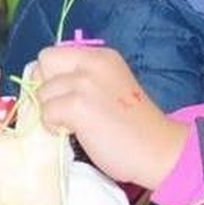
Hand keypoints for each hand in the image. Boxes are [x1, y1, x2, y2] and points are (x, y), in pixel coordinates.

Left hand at [32, 44, 188, 189]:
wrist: (161, 150)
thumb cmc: (135, 126)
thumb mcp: (109, 86)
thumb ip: (82, 79)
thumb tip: (43, 84)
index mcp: (101, 57)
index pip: (54, 54)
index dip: (52, 75)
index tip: (64, 94)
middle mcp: (91, 63)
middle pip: (44, 63)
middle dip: (47, 86)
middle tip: (64, 108)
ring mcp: (84, 83)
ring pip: (42, 92)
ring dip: (51, 110)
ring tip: (75, 124)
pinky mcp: (78, 106)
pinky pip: (46, 113)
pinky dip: (53, 126)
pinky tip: (74, 133)